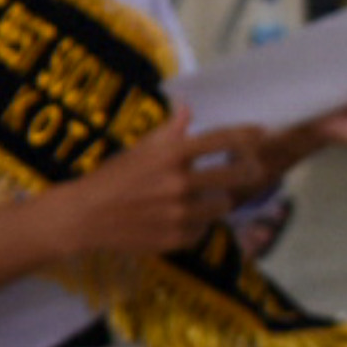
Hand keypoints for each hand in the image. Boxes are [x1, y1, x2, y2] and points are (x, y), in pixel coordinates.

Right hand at [50, 114, 262, 257]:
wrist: (84, 217)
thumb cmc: (112, 178)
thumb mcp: (140, 149)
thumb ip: (169, 131)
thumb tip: (188, 108)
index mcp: (171, 155)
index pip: (222, 140)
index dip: (247, 134)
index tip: (262, 132)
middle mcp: (180, 183)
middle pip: (236, 175)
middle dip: (248, 170)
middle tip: (251, 169)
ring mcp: (180, 214)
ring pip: (223, 205)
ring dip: (218, 200)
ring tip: (204, 197)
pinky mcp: (177, 238)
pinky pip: (204, 230)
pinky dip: (199, 224)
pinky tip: (182, 218)